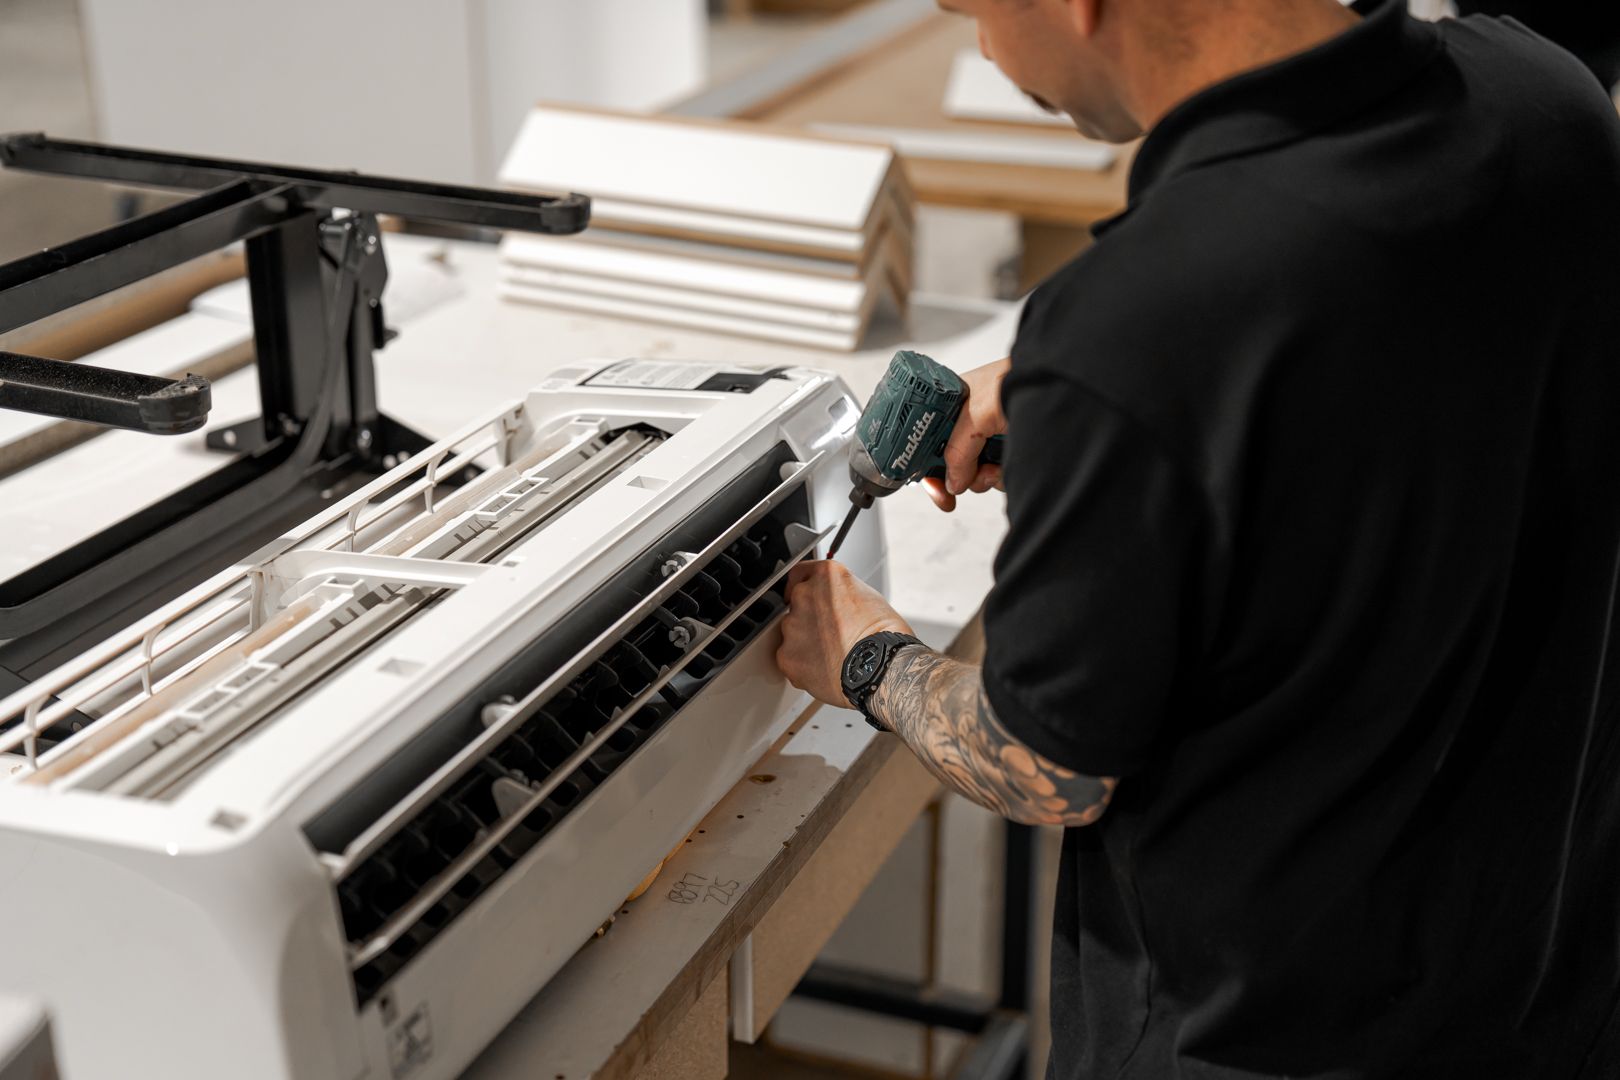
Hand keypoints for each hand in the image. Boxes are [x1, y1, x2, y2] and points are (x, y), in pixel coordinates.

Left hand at [776, 560, 913, 706]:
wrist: (881, 670)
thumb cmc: (884, 638)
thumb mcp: (869, 598)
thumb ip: (842, 595)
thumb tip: (836, 605)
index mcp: (827, 576)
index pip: (800, 573)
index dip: (803, 587)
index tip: (807, 598)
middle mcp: (805, 595)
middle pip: (796, 605)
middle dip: (809, 619)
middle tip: (831, 635)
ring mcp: (792, 626)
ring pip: (791, 633)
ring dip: (804, 642)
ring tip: (833, 656)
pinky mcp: (787, 655)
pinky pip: (789, 659)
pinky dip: (802, 665)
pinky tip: (824, 670)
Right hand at [922, 357, 1008, 512]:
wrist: (1064, 389)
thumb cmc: (1020, 381)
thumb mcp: (977, 413)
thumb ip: (957, 450)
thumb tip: (951, 482)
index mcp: (955, 403)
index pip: (930, 438)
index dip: (927, 463)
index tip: (932, 485)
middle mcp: (973, 421)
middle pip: (953, 461)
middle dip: (958, 477)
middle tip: (954, 493)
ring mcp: (995, 437)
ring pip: (978, 473)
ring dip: (985, 478)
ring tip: (995, 467)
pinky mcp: (1015, 450)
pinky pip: (1001, 475)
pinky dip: (1004, 477)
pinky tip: (1010, 466)